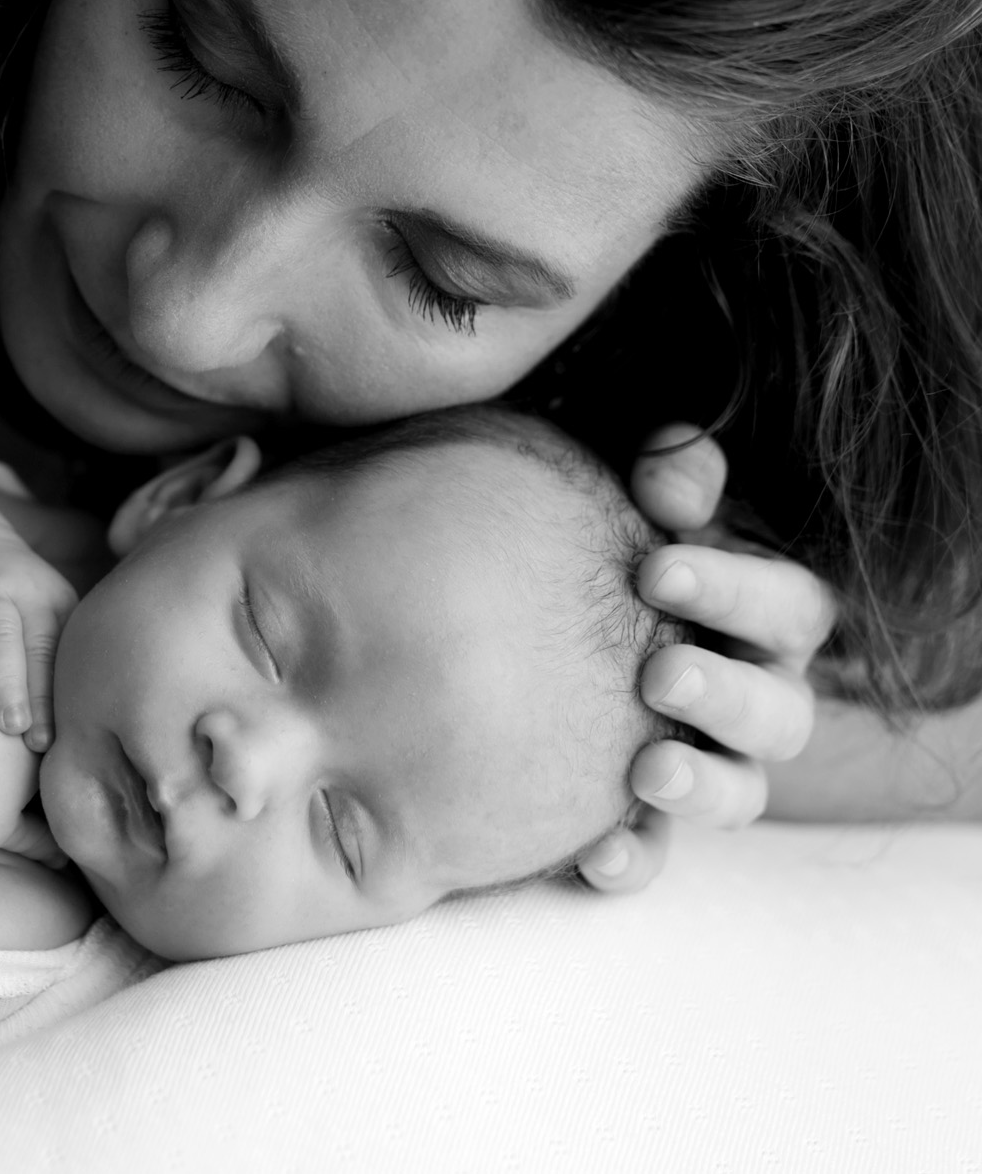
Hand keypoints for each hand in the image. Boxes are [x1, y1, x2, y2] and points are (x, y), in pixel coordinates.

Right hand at [0, 473, 78, 750]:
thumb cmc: (10, 598)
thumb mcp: (41, 613)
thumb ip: (50, 661)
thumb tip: (60, 741)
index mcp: (54, 606)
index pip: (62, 658)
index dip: (62, 701)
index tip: (59, 745)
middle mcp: (24, 595)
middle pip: (38, 644)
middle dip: (41, 693)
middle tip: (39, 741)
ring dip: (4, 680)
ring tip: (2, 725)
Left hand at [577, 425, 836, 891]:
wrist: (538, 613)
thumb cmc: (613, 545)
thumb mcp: (645, 499)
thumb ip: (672, 476)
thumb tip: (668, 471)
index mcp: (765, 618)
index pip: (789, 607)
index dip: (736, 589)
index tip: (656, 568)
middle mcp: (754, 699)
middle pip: (778, 714)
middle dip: (724, 694)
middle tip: (660, 673)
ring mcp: (707, 764)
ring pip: (738, 794)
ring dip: (699, 787)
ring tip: (645, 770)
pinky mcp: (644, 819)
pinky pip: (652, 853)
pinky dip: (631, 858)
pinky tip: (590, 854)